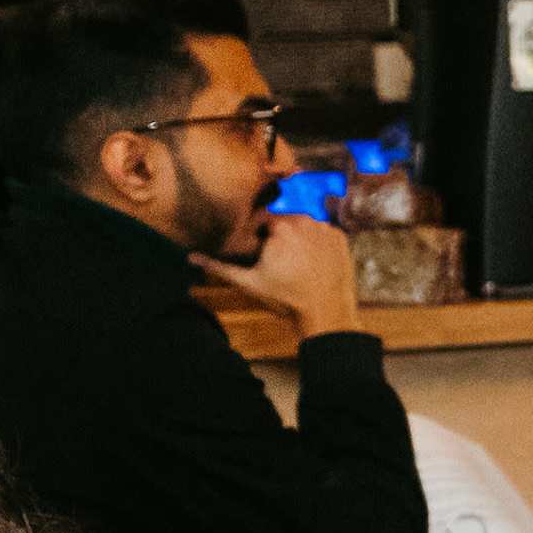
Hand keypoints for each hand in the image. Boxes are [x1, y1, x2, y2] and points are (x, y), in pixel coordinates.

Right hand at [194, 214, 361, 337]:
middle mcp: (306, 221)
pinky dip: (317, 243)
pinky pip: (323, 234)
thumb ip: (219, 267)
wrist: (326, 312)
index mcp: (281, 227)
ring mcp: (326, 228)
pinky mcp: (341, 238)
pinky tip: (313, 262)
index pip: (262, 220)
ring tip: (297, 264)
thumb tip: (191, 257)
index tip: (261, 253)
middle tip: (279, 262)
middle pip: (284, 222)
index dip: (259, 236)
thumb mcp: (249, 283)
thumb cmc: (286, 298)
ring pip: (305, 226)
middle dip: (279, 236)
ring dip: (299, 238)